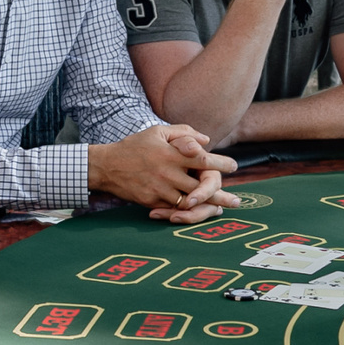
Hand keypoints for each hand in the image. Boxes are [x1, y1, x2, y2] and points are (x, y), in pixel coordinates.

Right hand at [90, 123, 237, 215]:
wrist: (107, 166)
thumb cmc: (135, 146)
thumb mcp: (158, 131)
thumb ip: (184, 132)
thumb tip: (206, 140)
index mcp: (172, 154)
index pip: (203, 160)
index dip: (221, 163)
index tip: (234, 166)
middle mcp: (168, 173)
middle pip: (201, 187)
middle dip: (221, 194)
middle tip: (236, 201)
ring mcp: (160, 189)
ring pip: (189, 202)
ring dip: (207, 207)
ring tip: (221, 210)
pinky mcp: (152, 202)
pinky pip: (173, 209)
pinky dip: (186, 212)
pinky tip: (198, 213)